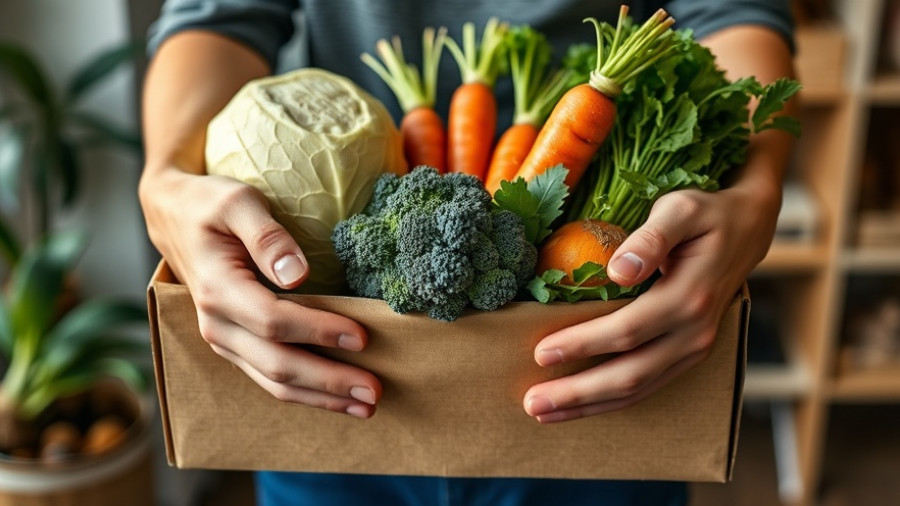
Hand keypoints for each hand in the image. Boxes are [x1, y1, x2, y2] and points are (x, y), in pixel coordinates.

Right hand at [139, 167, 381, 418]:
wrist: (174, 217)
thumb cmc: (209, 204)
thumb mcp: (237, 200)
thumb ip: (267, 236)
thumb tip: (298, 274)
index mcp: (218, 289)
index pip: (273, 321)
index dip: (318, 331)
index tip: (361, 337)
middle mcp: (217, 324)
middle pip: (277, 365)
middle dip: (329, 381)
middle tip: (375, 391)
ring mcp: (224, 340)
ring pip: (273, 381)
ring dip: (321, 397)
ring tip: (365, 406)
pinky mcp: (235, 345)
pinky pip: (269, 377)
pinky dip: (306, 392)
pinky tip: (337, 398)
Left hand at [522, 182, 778, 422]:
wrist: (746, 229)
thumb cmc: (705, 214)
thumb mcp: (680, 209)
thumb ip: (651, 238)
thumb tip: (618, 270)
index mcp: (691, 297)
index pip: (628, 330)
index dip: (584, 344)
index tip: (541, 352)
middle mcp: (695, 332)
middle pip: (630, 374)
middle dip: (578, 392)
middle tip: (532, 403)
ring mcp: (695, 349)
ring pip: (638, 389)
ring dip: (589, 405)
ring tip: (544, 413)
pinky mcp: (688, 355)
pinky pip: (647, 386)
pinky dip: (610, 400)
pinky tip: (580, 404)